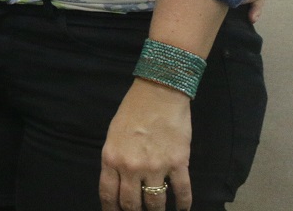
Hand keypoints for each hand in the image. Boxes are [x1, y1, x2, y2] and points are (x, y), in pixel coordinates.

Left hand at [99, 79, 192, 210]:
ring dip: (157, 210)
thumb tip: (119, 183)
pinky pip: (182, 192)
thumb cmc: (133, 110)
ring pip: (155, 203)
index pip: (108, 194)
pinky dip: (184, 204)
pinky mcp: (178, 164)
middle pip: (131, 204)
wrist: (158, 93)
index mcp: (111, 158)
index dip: (112, 210)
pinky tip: (183, 209)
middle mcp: (131, 167)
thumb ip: (115, 160)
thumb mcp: (113, 135)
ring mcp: (155, 167)